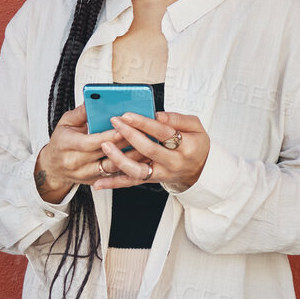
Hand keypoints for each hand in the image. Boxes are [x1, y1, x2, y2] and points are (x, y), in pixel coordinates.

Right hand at [33, 105, 152, 203]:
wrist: (52, 167)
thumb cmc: (61, 142)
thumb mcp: (65, 123)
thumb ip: (80, 112)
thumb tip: (93, 99)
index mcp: (66, 145)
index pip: (90, 142)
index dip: (108, 136)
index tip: (123, 128)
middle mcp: (74, 162)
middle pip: (104, 154)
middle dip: (124, 144)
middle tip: (143, 134)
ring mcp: (84, 174)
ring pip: (112, 167)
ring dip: (130, 157)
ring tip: (147, 146)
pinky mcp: (93, 181)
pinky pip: (113, 176)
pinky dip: (127, 167)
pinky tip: (141, 159)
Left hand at [94, 111, 210, 192]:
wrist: (200, 170)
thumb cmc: (196, 145)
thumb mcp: (196, 127)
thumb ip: (177, 119)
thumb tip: (157, 115)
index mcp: (186, 146)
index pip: (163, 132)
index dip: (144, 123)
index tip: (128, 115)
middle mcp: (173, 163)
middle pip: (148, 149)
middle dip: (129, 134)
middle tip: (114, 122)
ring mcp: (161, 174)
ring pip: (137, 170)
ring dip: (119, 158)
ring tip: (105, 145)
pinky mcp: (152, 180)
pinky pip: (131, 182)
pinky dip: (114, 183)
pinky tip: (99, 182)